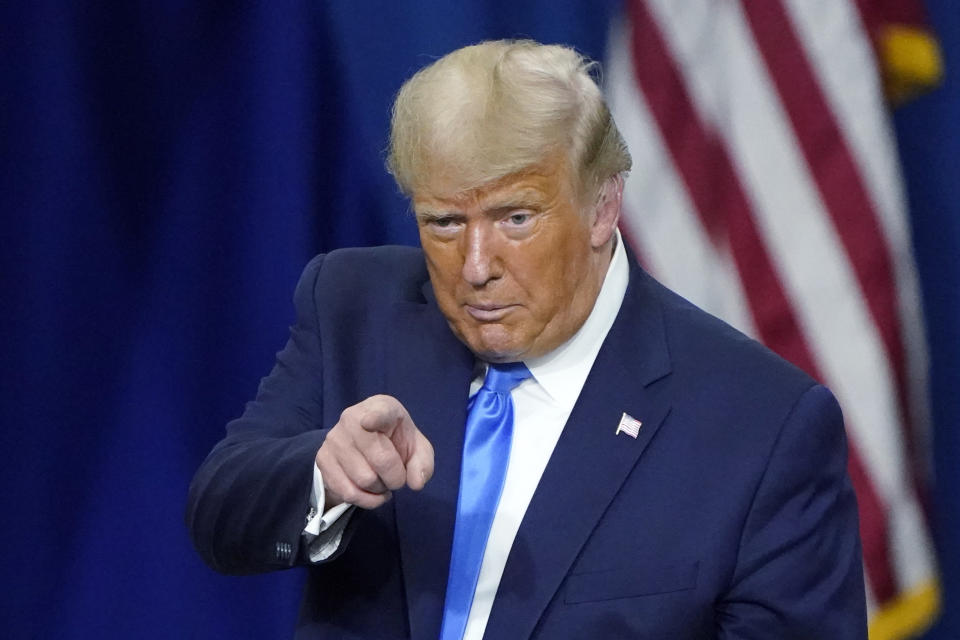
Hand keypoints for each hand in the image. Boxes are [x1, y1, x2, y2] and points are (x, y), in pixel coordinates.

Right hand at [315, 394, 434, 509]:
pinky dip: (365, 500)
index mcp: (381, 407)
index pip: (378, 413)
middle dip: (395, 478)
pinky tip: (371, 493)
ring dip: (380, 489)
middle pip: (380, 460)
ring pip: (364, 480)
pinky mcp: (322, 459)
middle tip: (396, 476)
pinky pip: (347, 492)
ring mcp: (334, 438)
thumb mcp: (417, 448)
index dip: (374, 418)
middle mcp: (351, 418)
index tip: (368, 423)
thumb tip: (416, 482)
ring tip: (382, 481)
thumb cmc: (396, 441)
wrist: (366, 443)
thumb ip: (423, 463)